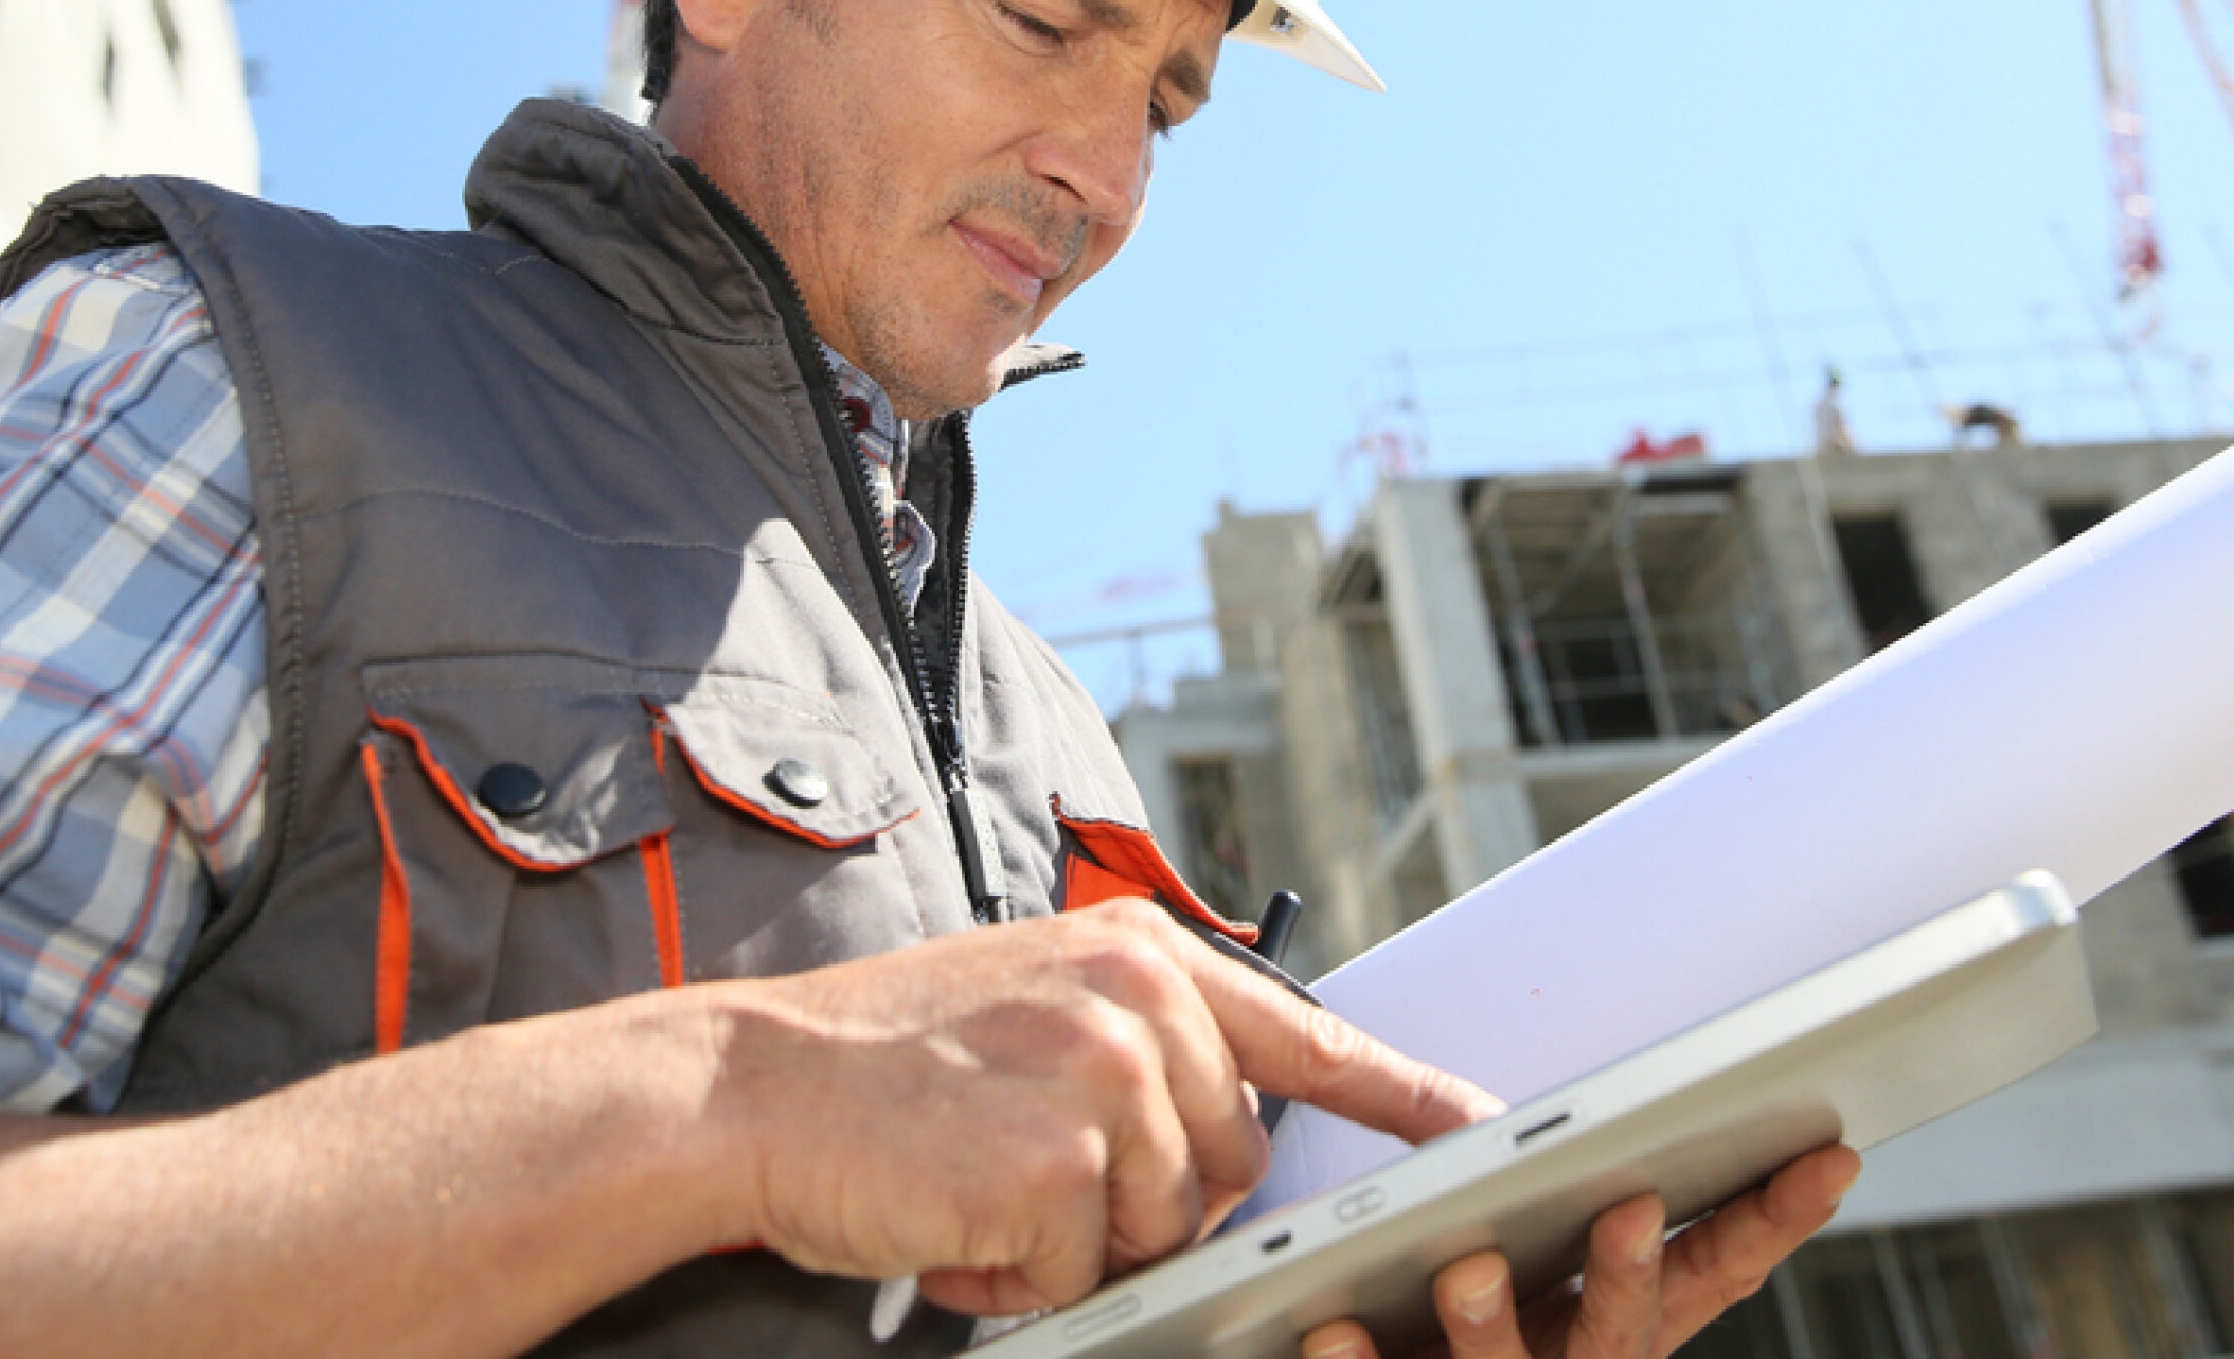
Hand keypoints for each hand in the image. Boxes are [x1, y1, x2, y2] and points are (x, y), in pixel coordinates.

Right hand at [701, 900, 1499, 1321]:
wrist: (752, 1086)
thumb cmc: (882, 1058)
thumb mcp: (1029, 999)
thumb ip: (1138, 1040)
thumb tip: (1224, 1140)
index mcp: (1137, 954)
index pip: (1306, 1035)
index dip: (1403, 1094)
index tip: (1481, 1127)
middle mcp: (1139, 1002)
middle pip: (1230, 1166)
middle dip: (1143, 1202)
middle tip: (1023, 1171)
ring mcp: (1105, 1079)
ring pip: (1164, 1230)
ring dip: (1075, 1244)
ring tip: (975, 1189)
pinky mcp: (1062, 1165)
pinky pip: (1089, 1277)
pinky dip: (1021, 1280)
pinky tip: (953, 1226)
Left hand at [1298, 1144, 1860, 1358]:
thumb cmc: (1480, 1325)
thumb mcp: (1559, 1268)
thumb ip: (1593, 1207)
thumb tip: (1631, 1109)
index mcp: (1624, 1324)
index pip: (1716, 1272)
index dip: (1775, 1220)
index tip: (1829, 1153)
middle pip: (1621, 1336)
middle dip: (1628, 1275)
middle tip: (1630, 1206)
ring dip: (1488, 1323)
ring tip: (1464, 1266)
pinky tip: (1332, 1326)